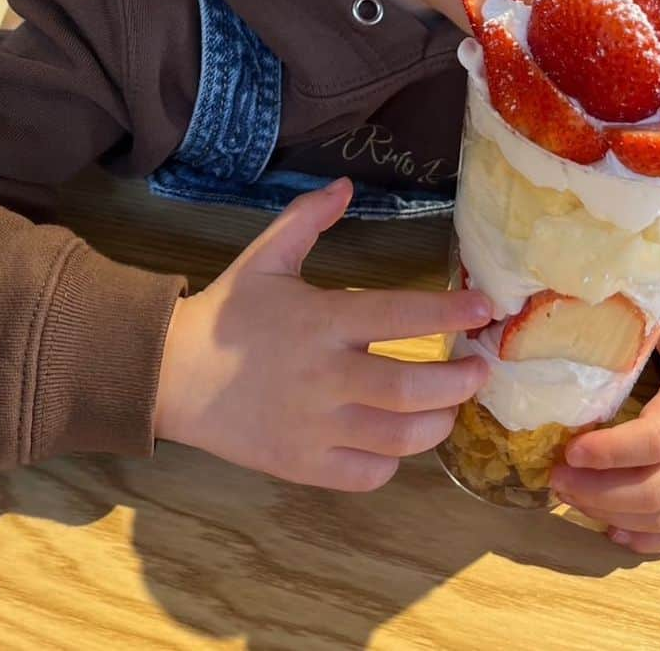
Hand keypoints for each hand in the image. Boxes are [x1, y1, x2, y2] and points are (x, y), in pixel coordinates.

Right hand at [155, 178, 491, 491]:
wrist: (174, 376)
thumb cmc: (229, 313)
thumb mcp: (265, 256)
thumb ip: (307, 218)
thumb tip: (346, 185)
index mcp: (321, 320)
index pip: (400, 314)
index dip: (450, 312)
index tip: (485, 309)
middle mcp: (324, 376)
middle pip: (411, 389)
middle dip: (459, 381)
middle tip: (481, 368)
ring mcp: (314, 427)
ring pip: (397, 438)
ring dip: (438, 422)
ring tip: (451, 404)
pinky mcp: (304, 465)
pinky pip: (368, 474)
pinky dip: (394, 460)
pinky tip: (399, 438)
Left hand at [550, 290, 659, 553]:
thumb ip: (642, 309)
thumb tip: (585, 294)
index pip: (655, 440)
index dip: (609, 452)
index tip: (569, 448)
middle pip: (654, 491)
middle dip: (597, 492)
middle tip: (554, 476)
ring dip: (610, 515)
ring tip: (567, 495)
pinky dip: (644, 539)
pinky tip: (609, 530)